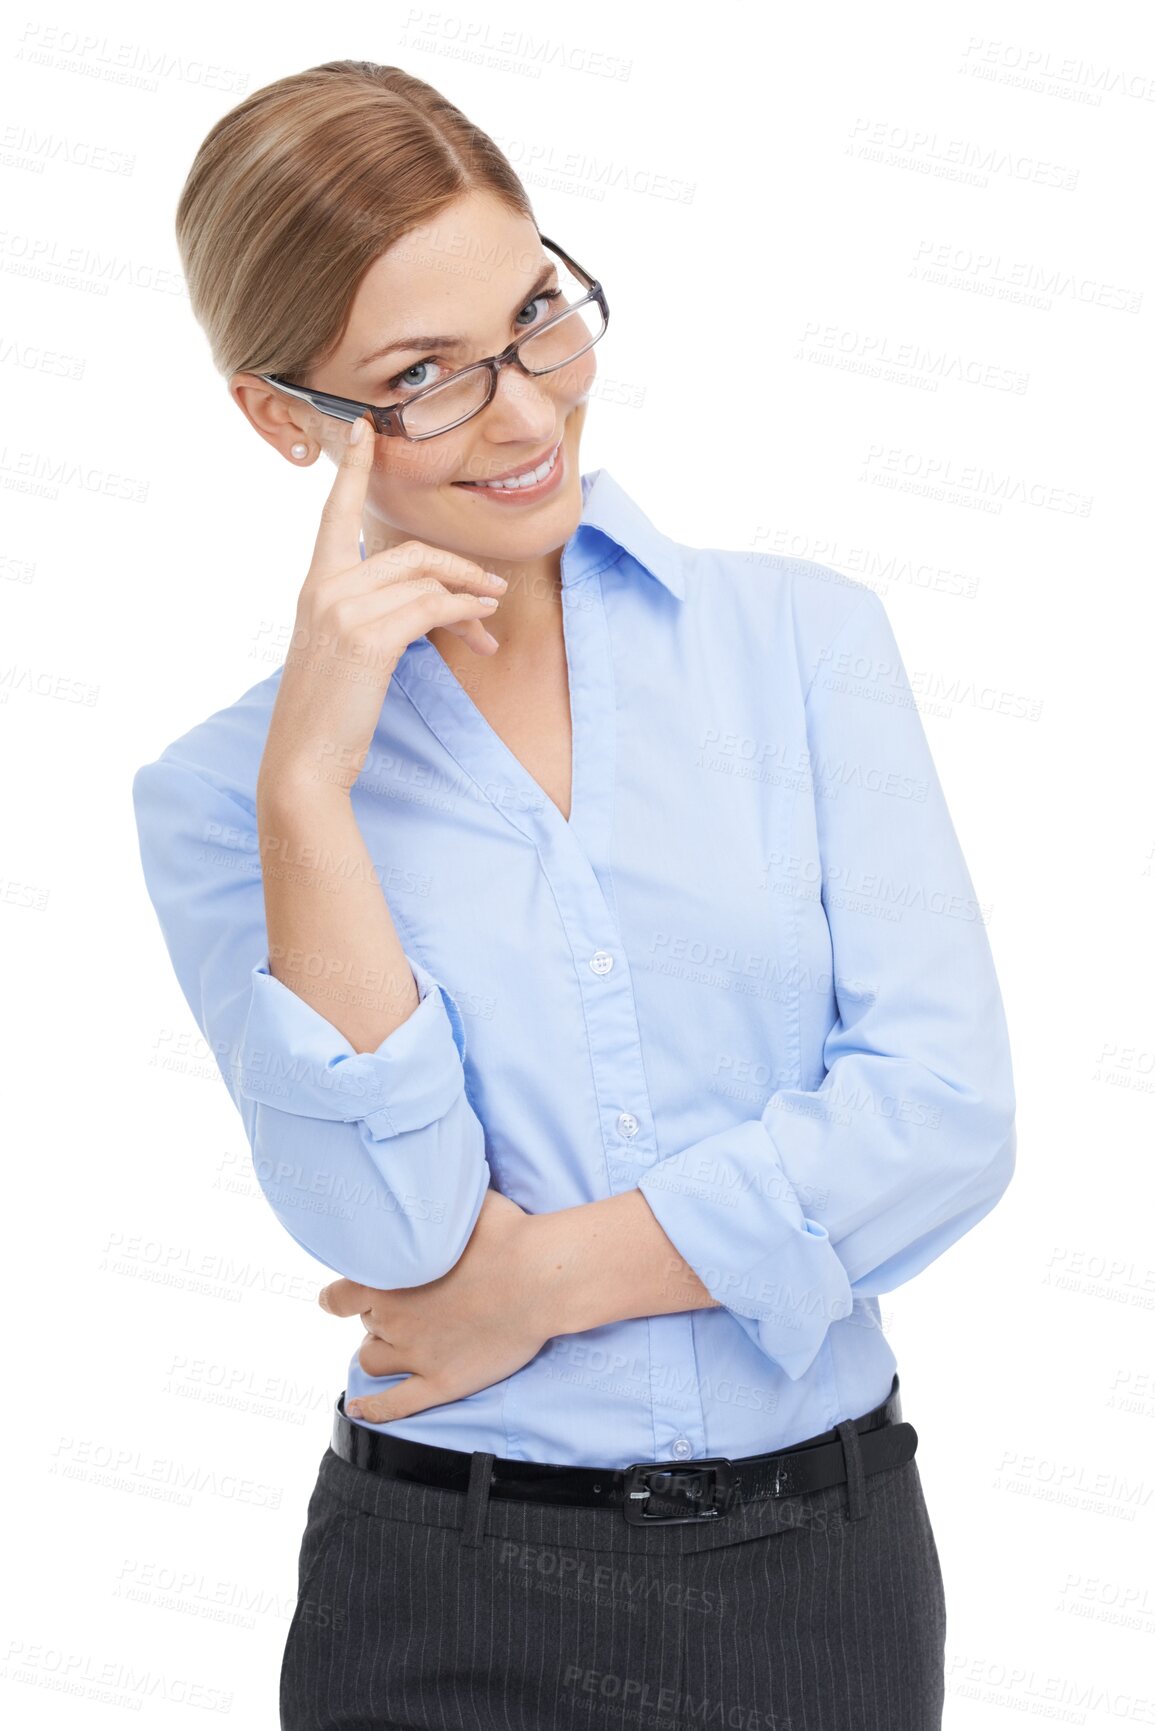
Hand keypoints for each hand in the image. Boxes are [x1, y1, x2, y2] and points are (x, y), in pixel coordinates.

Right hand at [258, 412, 509, 800]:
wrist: (304, 760)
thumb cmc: (327, 714)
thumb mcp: (340, 652)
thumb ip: (368, 615)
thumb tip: (429, 604)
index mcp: (314, 586)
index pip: (333, 515)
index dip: (351, 471)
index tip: (364, 430)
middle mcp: (324, 588)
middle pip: (408, 553)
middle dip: (458, 569)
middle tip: (493, 592)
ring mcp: (343, 610)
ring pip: (425, 579)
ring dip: (469, 596)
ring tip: (492, 618)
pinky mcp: (368, 638)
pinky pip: (431, 608)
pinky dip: (463, 615)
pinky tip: (481, 630)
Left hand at [317, 1189, 555, 1422]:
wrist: (540, 1277)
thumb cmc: (505, 1233)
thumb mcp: (460, 1203)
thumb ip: (430, 1201)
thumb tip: (423, 1178)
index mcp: (384, 1278)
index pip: (336, 1297)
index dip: (339, 1297)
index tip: (342, 1297)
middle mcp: (391, 1319)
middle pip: (365, 1323)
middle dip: (379, 1314)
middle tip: (408, 1303)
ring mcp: (415, 1354)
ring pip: (372, 1360)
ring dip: (379, 1350)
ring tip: (396, 1342)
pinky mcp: (441, 1382)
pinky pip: (396, 1405)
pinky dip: (374, 1408)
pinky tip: (361, 1409)